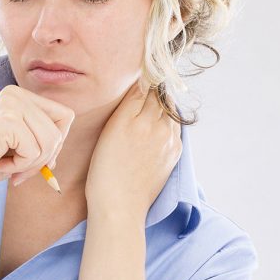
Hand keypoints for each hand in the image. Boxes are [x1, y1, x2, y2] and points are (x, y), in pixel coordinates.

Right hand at [0, 85, 74, 189]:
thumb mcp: (19, 146)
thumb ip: (41, 143)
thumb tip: (57, 153)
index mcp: (20, 96)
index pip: (65, 116)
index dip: (57, 142)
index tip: (38, 158)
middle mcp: (17, 94)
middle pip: (59, 130)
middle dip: (45, 157)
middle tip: (23, 171)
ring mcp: (12, 105)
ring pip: (50, 142)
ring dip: (32, 164)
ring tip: (10, 166)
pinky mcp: (7, 121)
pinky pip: (34, 151)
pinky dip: (20, 166)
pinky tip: (0, 163)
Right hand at [85, 82, 181, 217]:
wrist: (120, 206)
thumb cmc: (105, 171)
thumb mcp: (111, 130)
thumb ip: (129, 103)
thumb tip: (142, 81)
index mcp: (139, 117)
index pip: (146, 86)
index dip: (142, 79)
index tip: (137, 73)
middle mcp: (159, 126)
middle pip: (160, 96)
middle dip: (153, 89)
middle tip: (143, 85)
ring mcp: (170, 141)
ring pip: (169, 111)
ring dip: (162, 104)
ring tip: (147, 106)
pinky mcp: (174, 154)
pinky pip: (174, 127)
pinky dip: (167, 120)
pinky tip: (154, 125)